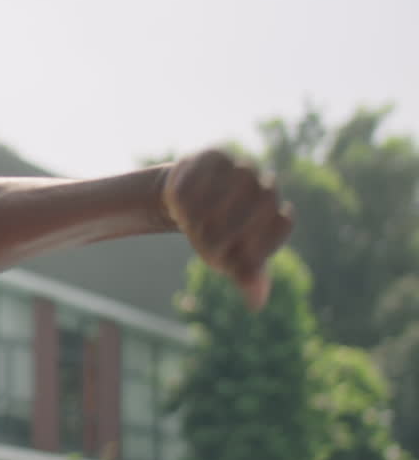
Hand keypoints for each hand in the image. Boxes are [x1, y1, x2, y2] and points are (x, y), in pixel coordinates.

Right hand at [161, 150, 293, 309]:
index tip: (233, 261)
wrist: (191, 203)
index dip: (262, 242)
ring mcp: (241, 166)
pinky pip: (211, 167)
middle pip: (266, 198)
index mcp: (274, 212)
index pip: (282, 223)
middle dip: (235, 225)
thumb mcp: (229, 258)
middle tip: (205, 245)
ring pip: (240, 178)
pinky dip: (194, 188)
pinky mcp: (215, 155)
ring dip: (215, 206)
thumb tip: (257, 304)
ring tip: (191, 227)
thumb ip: (246, 275)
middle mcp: (264, 185)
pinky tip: (177, 208)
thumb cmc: (217, 235)